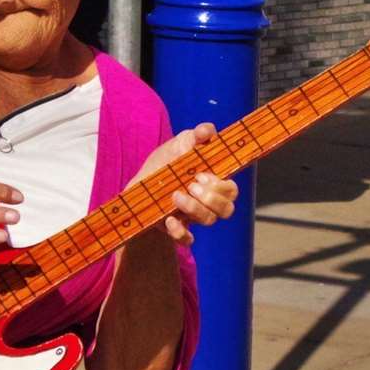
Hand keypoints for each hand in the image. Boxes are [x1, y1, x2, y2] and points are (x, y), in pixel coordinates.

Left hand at [137, 123, 238, 246]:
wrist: (137, 185)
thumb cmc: (164, 163)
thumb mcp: (178, 145)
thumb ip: (195, 136)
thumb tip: (208, 130)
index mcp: (212, 183)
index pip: (231, 190)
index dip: (222, 186)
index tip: (202, 175)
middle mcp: (207, 202)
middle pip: (227, 209)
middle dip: (211, 198)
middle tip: (191, 185)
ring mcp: (193, 217)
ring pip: (209, 221)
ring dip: (195, 209)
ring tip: (175, 195)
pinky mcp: (176, 228)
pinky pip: (187, 239)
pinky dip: (180, 232)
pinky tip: (169, 219)